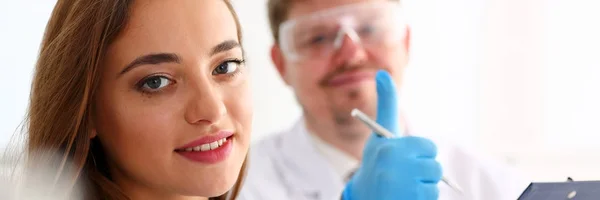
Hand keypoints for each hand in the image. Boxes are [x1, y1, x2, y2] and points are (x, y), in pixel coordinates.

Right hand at [341, 70, 441, 199]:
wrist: (364, 197)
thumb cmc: (377, 161)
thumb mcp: (380, 134)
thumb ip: (387, 104)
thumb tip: (382, 74)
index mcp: (389, 147)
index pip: (429, 147)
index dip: (420, 154)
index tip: (406, 158)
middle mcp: (394, 167)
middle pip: (435, 166)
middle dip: (424, 171)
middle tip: (404, 175)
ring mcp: (401, 188)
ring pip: (435, 184)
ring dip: (423, 187)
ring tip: (403, 187)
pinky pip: (432, 198)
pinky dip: (421, 199)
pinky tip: (405, 198)